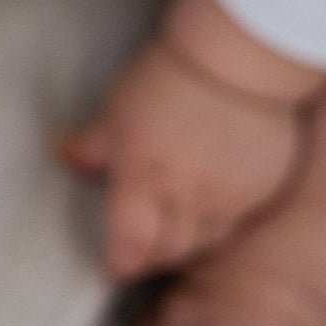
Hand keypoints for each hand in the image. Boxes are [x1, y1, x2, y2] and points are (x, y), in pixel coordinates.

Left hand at [56, 37, 309, 280]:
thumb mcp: (117, 108)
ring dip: (184, 243)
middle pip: (167, 252)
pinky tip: (211, 207)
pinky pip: (238, 223)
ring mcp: (230, 198)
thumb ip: (91, 143)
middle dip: (149, 257)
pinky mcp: (263, 190)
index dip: (119, 262)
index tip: (113, 265)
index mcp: (144, 178)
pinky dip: (219, 223)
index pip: (129, 245)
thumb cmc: (167, 78)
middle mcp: (188, 198)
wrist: (236, 61)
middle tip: (141, 249)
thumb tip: (63, 155)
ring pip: (205, 243)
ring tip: (173, 231)